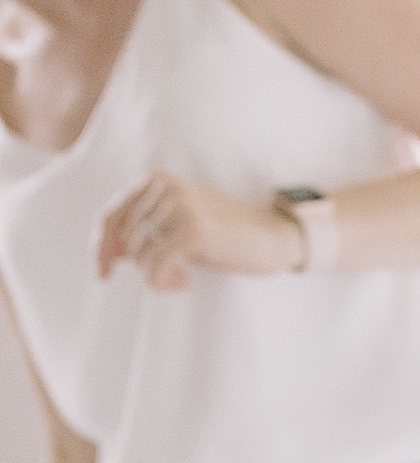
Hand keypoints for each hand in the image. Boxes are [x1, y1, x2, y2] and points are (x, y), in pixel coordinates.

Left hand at [95, 171, 301, 288]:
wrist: (275, 237)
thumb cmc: (228, 236)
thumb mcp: (180, 225)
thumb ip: (145, 229)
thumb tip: (108, 253)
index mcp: (159, 181)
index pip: (111, 214)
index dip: (101, 247)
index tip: (103, 273)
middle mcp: (166, 188)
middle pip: (124, 238)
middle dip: (140, 265)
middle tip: (170, 278)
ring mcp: (180, 207)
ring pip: (140, 254)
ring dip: (157, 275)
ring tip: (182, 278)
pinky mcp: (193, 230)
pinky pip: (157, 265)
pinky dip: (164, 281)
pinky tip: (184, 282)